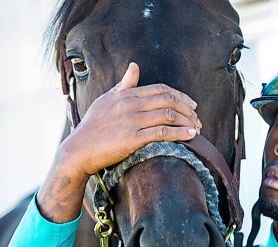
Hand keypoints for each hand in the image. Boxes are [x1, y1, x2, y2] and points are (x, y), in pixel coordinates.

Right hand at [37, 62, 200, 221]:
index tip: (192, 104)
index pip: (161, 89)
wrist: (79, 150)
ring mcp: (132, 120)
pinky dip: (180, 133)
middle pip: (169, 100)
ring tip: (197, 128)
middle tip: (197, 118)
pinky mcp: (133, 138)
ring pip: (169, 115)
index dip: (180, 96)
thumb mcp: (106, 101)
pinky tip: (191, 136)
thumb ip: (124, 85)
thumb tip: (135, 65)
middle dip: (188, 109)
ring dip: (188, 121)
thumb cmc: (93, 126)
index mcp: (126, 94)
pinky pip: (163, 132)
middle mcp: (130, 104)